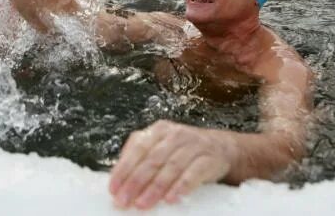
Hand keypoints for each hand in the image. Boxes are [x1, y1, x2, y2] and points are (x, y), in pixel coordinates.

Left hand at [109, 120, 233, 209]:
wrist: (221, 148)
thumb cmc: (182, 151)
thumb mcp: (160, 146)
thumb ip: (139, 156)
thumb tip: (117, 180)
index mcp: (159, 131)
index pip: (138, 148)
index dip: (124, 169)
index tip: (114, 189)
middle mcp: (176, 135)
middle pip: (153, 159)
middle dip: (136, 182)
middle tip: (125, 201)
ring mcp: (194, 145)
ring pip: (172, 166)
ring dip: (156, 187)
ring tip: (144, 203)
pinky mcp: (209, 159)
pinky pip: (194, 173)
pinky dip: (182, 186)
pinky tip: (171, 198)